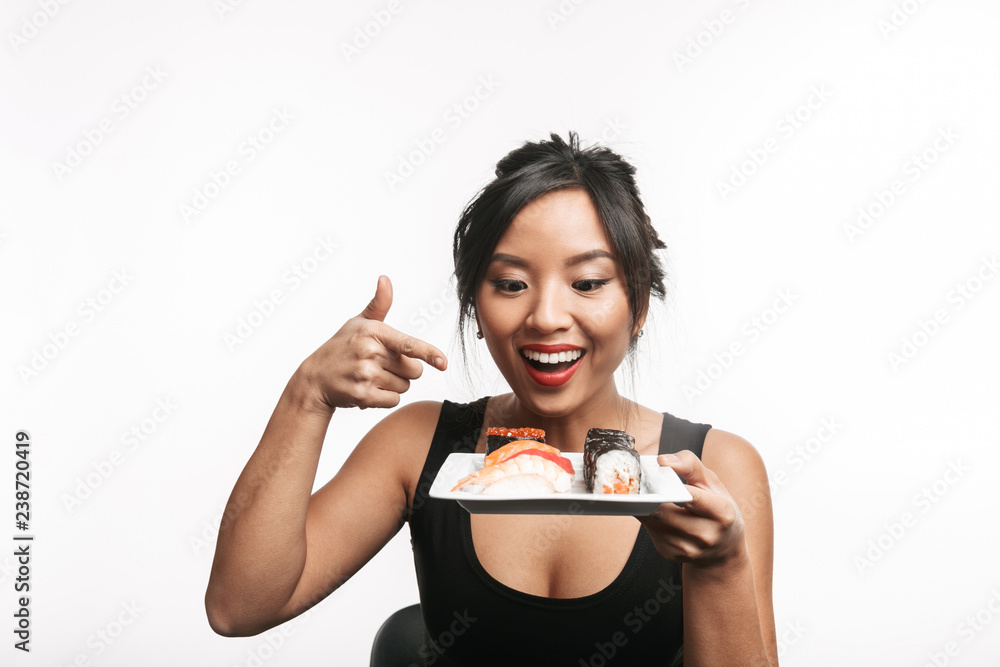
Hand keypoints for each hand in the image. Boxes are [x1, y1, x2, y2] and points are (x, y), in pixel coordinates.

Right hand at [295, 275, 446, 411]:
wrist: (315, 378)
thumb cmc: (341, 347)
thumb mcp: (358, 322)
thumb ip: (379, 304)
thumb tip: (385, 280)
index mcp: (374, 332)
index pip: (408, 344)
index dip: (428, 353)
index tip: (443, 362)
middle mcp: (370, 353)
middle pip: (414, 370)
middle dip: (404, 370)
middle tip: (382, 365)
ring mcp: (366, 375)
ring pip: (405, 386)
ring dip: (393, 384)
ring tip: (371, 376)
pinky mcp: (363, 396)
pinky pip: (394, 400)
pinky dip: (385, 398)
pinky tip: (368, 389)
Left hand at [638, 451, 747, 567]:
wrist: (724, 547)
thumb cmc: (717, 507)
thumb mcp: (712, 483)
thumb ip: (690, 465)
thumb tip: (662, 461)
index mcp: (722, 513)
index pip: (691, 497)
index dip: (670, 485)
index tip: (655, 473)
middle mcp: (707, 535)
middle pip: (664, 512)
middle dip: (649, 495)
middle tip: (640, 482)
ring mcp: (689, 549)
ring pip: (652, 521)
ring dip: (645, 506)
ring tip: (647, 495)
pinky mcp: (672, 555)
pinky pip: (650, 531)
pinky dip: (648, 518)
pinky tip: (655, 512)